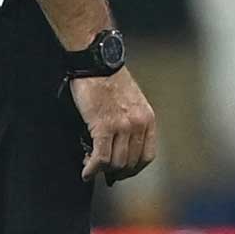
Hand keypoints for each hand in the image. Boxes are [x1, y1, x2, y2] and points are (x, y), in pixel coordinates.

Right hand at [70, 68, 156, 183]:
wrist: (97, 62)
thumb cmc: (109, 79)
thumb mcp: (131, 102)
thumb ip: (130, 124)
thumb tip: (120, 149)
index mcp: (147, 119)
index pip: (146, 157)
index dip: (133, 169)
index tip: (122, 171)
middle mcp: (138, 124)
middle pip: (129, 163)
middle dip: (115, 171)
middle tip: (102, 169)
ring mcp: (122, 126)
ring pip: (115, 163)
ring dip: (101, 169)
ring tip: (91, 165)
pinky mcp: (103, 126)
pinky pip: (100, 157)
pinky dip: (92, 168)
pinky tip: (86, 170)